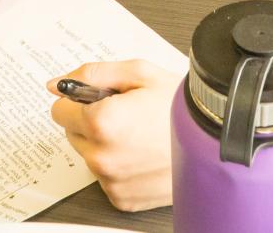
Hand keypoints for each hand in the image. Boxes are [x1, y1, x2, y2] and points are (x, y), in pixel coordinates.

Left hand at [48, 59, 180, 211]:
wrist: (215, 139)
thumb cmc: (182, 107)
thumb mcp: (139, 73)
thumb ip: (92, 75)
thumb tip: (58, 84)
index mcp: (101, 122)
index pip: (59, 110)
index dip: (80, 99)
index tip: (100, 99)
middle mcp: (102, 156)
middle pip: (73, 134)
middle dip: (92, 122)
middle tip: (126, 114)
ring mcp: (112, 181)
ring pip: (89, 156)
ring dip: (105, 145)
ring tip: (139, 134)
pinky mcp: (122, 198)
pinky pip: (106, 178)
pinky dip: (119, 166)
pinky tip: (143, 154)